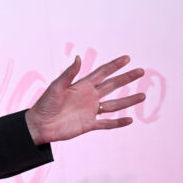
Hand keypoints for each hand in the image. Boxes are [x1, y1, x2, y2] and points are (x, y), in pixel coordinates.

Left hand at [25, 55, 145, 144]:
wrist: (40, 125)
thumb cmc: (45, 104)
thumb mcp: (56, 87)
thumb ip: (69, 74)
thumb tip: (78, 57)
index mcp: (81, 86)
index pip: (102, 73)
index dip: (114, 66)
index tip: (127, 58)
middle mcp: (88, 97)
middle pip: (112, 85)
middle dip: (126, 78)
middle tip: (141, 71)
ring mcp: (90, 111)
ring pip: (114, 104)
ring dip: (128, 100)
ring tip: (143, 95)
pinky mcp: (89, 124)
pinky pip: (107, 124)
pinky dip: (118, 123)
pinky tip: (130, 120)